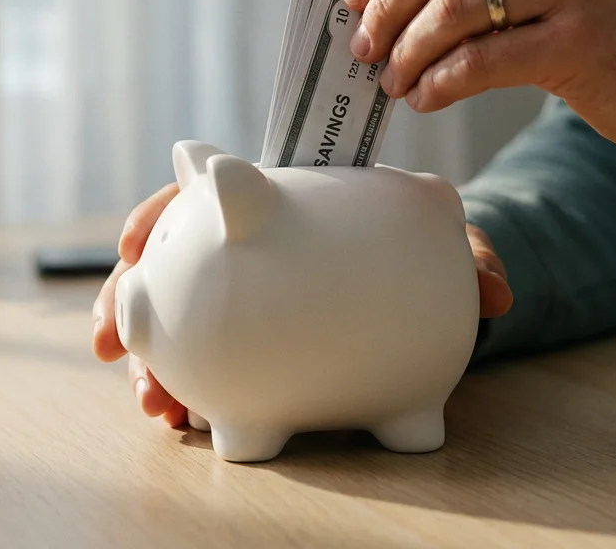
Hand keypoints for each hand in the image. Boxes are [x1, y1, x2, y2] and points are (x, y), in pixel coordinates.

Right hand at [91, 184, 513, 426]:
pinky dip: (191, 394)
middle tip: (117, 346)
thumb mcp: (444, 245)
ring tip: (156, 407)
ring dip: (151, 365)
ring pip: (174, 325)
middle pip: (165, 265)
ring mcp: (240, 303)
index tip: (133, 246)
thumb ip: (466, 258)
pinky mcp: (247, 350)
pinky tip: (186, 422)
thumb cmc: (421, 249)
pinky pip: (209, 369)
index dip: (158, 216)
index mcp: (274, 204)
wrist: (425, 284)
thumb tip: (498, 294)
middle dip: (130, 303)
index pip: (198, 194)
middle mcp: (244, 254)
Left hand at [344, 0, 615, 159]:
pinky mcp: (580, 41)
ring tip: (395, 82)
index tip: (356, 0)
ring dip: (407, 53)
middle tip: (364, 48)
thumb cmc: (615, 27)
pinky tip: (427, 98)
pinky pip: (480, 60)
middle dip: (384, 7)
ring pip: (451, 10)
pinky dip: (439, 83)